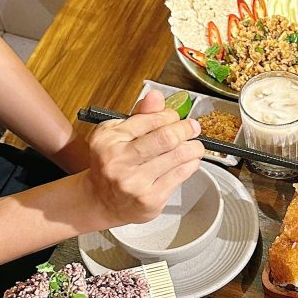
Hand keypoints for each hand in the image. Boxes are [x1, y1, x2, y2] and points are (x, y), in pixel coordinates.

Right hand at [80, 89, 203, 228]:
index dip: (169, 115)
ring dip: (194, 147)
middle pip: (166, 137)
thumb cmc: (112, 165)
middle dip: (186, 129)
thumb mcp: (117, 136)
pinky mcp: (150, 198)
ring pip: (178, 156)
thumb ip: (139, 116)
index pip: (149, 119)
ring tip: (195, 145)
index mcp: (108, 139)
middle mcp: (118, 160)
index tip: (176, 117)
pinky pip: (181, 175)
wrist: (102, 202)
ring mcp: (135, 182)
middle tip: (193, 128)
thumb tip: (156, 95)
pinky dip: (191, 164)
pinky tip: (190, 160)